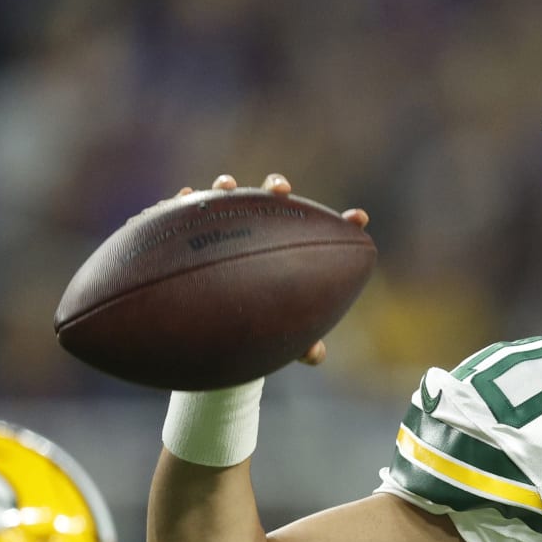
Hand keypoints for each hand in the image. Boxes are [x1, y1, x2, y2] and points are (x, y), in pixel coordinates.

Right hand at [174, 172, 369, 367]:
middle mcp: (259, 227)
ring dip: (225, 187)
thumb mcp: (279, 333)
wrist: (216, 322)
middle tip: (281, 191)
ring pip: (226, 197)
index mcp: (290, 248)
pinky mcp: (190, 228)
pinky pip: (182, 212)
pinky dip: (182, 202)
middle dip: (276, 188)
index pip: (320, 231)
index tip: (360, 219)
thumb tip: (315, 356)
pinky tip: (180, 199)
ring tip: (226, 186)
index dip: (343, 224)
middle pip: (271, 198)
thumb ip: (299, 341)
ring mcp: (225, 223)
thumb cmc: (259, 322)